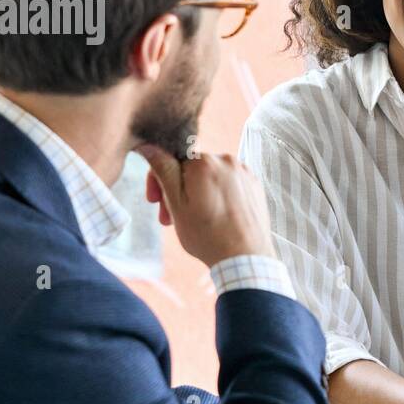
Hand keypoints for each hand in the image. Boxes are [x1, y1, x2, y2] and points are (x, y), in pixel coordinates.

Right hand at [139, 144, 275, 267]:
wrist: (246, 259)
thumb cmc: (208, 235)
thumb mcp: (176, 204)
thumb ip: (163, 171)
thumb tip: (149, 145)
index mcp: (204, 162)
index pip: (171, 160)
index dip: (159, 181)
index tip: (155, 201)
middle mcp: (227, 160)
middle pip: (191, 170)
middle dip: (177, 191)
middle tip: (170, 218)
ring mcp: (244, 172)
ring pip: (210, 177)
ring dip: (197, 195)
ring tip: (193, 221)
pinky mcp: (254, 185)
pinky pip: (228, 184)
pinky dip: (217, 197)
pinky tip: (215, 217)